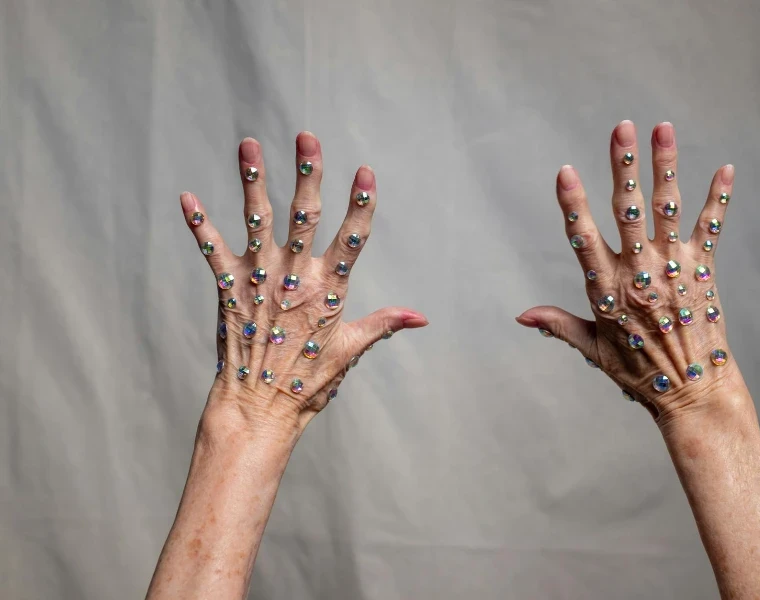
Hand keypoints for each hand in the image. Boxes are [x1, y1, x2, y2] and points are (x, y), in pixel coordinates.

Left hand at [180, 134, 427, 437]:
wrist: (257, 408)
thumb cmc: (307, 383)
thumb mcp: (350, 352)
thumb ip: (383, 324)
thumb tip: (421, 317)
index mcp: (328, 290)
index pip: (351, 239)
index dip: (360, 204)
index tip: (365, 171)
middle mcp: (294, 278)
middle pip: (303, 215)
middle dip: (307, 173)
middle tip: (307, 135)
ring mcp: (259, 280)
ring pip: (257, 219)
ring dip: (252, 180)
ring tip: (247, 144)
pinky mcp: (228, 290)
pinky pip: (211, 250)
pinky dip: (199, 224)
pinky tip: (187, 198)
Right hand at [517, 120, 742, 421]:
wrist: (693, 391)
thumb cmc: (639, 372)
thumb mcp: (593, 349)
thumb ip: (559, 324)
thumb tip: (522, 316)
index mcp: (608, 290)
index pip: (584, 239)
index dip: (573, 205)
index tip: (564, 172)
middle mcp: (640, 272)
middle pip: (628, 210)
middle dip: (624, 166)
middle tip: (622, 128)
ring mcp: (673, 268)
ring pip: (666, 208)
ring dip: (665, 165)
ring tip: (663, 128)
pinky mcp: (702, 270)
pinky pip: (710, 227)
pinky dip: (718, 197)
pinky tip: (726, 168)